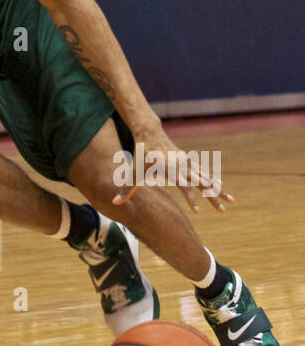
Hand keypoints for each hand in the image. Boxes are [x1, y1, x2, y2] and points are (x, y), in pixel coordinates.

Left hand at [113, 127, 233, 213]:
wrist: (150, 132)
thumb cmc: (140, 154)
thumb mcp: (132, 171)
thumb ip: (126, 188)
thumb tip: (114, 202)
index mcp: (170, 169)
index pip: (183, 186)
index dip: (191, 199)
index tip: (198, 212)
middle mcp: (182, 166)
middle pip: (201, 183)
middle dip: (213, 196)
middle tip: (224, 208)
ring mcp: (187, 163)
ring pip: (206, 178)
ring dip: (218, 189)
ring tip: (231, 200)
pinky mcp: (188, 161)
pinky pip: (204, 172)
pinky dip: (213, 181)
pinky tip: (222, 188)